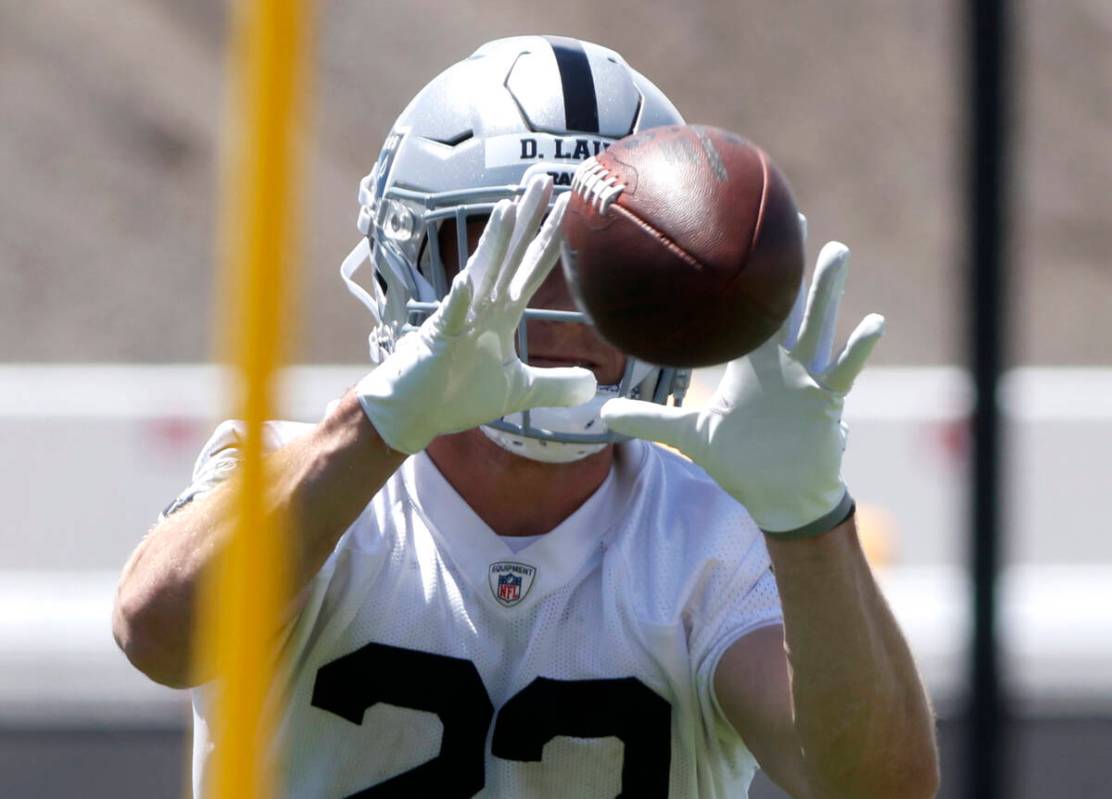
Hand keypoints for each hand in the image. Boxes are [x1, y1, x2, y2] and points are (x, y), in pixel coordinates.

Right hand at [356, 176, 596, 453]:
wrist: (412, 413)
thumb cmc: (457, 396)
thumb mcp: (517, 391)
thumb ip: (554, 385)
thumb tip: (592, 385)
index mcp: (501, 313)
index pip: (531, 268)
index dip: (552, 238)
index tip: (570, 205)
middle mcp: (482, 306)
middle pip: (510, 256)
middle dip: (528, 219)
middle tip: (545, 178)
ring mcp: (459, 319)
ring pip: (480, 274)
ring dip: (494, 244)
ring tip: (509, 208)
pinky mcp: (438, 341)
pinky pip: (450, 317)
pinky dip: (458, 300)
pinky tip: (466, 282)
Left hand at [601, 242, 883, 535]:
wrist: (778, 495)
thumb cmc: (741, 461)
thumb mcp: (690, 437)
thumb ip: (650, 420)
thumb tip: (601, 414)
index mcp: (750, 362)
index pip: (745, 311)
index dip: (740, 278)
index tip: (735, 236)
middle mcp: (781, 360)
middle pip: (785, 304)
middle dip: (787, 265)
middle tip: (789, 217)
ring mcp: (808, 376)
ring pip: (818, 325)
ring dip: (827, 291)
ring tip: (835, 250)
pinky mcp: (828, 399)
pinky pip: (843, 369)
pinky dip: (856, 349)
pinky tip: (872, 323)